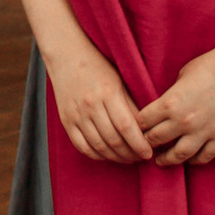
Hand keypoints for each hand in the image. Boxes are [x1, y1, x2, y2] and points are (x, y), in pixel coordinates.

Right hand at [47, 45, 150, 164]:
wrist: (67, 56)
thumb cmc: (99, 66)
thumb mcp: (120, 81)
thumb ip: (131, 105)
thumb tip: (146, 130)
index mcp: (107, 93)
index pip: (126, 126)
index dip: (139, 144)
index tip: (148, 153)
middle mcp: (90, 105)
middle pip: (113, 140)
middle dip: (130, 154)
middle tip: (140, 157)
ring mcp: (76, 115)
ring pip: (98, 146)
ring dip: (115, 157)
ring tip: (127, 158)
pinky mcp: (66, 121)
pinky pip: (82, 146)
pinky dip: (96, 155)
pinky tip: (108, 155)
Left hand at [141, 41, 214, 167]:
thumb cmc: (211, 64)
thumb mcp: (182, 75)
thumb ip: (171, 94)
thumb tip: (164, 105)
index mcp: (170, 103)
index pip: (143, 121)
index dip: (137, 124)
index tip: (136, 127)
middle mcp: (184, 121)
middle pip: (156, 140)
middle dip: (147, 142)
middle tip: (144, 144)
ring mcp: (203, 132)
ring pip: (178, 155)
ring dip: (166, 159)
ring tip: (160, 160)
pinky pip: (204, 157)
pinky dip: (194, 160)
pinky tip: (189, 159)